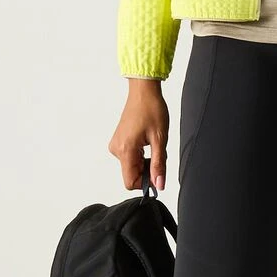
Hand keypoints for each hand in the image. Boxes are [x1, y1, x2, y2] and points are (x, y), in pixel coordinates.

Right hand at [111, 78, 168, 192]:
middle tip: (158, 152)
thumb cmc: (152, 109)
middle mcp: (116, 149)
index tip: (157, 174)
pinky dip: (140, 155)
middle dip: (147, 170)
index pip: (129, 182)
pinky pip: (129, 157)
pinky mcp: (118, 141)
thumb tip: (159, 184)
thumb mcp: (160, 139)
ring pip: (131, 166)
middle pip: (131, 174)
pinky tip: (147, 141)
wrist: (143, 91)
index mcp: (125, 150)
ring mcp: (116, 145)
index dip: (145, 183)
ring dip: (144, 161)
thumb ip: (159, 164)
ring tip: (153, 143)